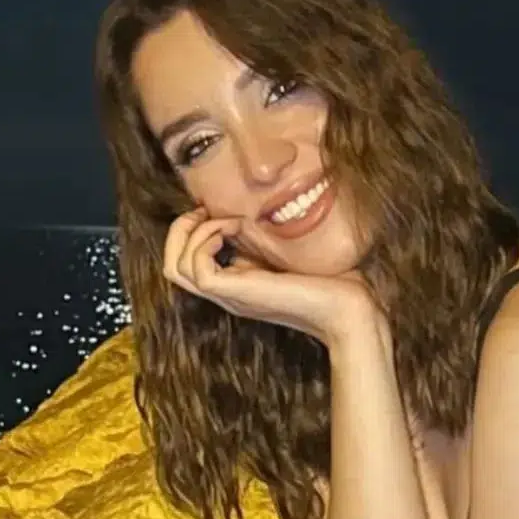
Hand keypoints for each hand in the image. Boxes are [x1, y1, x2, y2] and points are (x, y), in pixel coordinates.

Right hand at [163, 208, 380, 344]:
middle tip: (203, 211)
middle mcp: (227, 292)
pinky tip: (233, 228)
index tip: (215, 209)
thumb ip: (265, 239)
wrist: (348, 309)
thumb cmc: (331, 281)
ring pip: (175, 267)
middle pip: (170, 267)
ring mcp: (229, 294)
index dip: (193, 230)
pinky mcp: (235, 292)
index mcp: (237, 284)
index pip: (188, 263)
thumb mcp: (288, 252)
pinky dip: (206, 238)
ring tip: (223, 219)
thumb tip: (248, 212)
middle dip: (179, 229)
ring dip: (193, 232)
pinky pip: (195, 267)